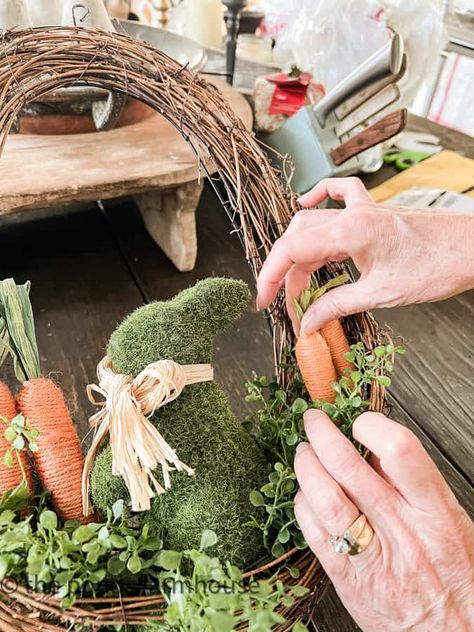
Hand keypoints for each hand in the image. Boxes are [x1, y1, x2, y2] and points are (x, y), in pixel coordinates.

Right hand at [256, 177, 473, 334]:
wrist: (473, 248)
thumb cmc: (437, 267)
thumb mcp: (382, 295)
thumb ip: (337, 306)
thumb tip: (307, 323)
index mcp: (350, 232)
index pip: (291, 250)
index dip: (270, 277)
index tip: (263, 301)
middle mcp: (351, 215)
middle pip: (297, 240)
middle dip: (285, 276)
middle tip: (288, 307)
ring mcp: (362, 210)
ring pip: (312, 224)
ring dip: (299, 255)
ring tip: (299, 286)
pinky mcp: (373, 213)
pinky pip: (338, 195)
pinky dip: (318, 198)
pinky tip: (305, 204)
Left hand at [294, 410, 473, 631]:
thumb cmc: (457, 576)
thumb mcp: (450, 522)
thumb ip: (414, 485)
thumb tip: (373, 446)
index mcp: (434, 512)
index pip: (399, 451)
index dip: (372, 426)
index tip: (359, 421)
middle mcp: (402, 531)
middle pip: (349, 468)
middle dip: (323, 435)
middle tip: (314, 421)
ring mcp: (372, 557)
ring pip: (326, 498)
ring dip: (306, 467)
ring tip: (303, 453)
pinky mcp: (348, 580)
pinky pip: (314, 533)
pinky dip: (303, 505)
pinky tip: (305, 495)